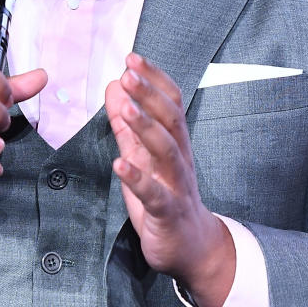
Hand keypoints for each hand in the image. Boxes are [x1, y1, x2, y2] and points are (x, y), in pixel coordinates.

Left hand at [105, 53, 235, 306]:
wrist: (192, 248)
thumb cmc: (165, 197)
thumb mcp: (143, 156)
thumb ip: (128, 124)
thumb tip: (115, 86)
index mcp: (174, 142)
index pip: (170, 102)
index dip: (153, 79)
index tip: (132, 57)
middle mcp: (179, 159)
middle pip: (170, 120)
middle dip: (150, 95)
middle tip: (128, 72)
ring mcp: (176, 185)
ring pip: (166, 151)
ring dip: (146, 127)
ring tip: (126, 107)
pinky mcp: (167, 213)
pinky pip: (155, 194)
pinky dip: (138, 178)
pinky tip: (120, 164)